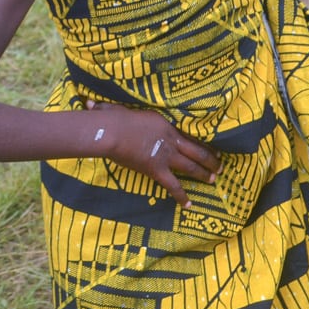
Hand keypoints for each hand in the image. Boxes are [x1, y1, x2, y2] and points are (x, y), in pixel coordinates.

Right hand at [88, 100, 218, 207]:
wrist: (112, 131)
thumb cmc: (112, 118)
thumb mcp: (114, 110)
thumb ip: (106, 109)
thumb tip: (89, 104)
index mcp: (165, 125)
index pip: (189, 135)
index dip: (201, 141)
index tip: (210, 146)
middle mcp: (170, 140)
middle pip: (196, 150)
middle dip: (209, 159)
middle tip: (220, 166)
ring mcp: (166, 155)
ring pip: (191, 166)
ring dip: (204, 173)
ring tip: (214, 179)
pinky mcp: (157, 170)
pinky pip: (173, 185)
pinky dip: (181, 196)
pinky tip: (189, 204)